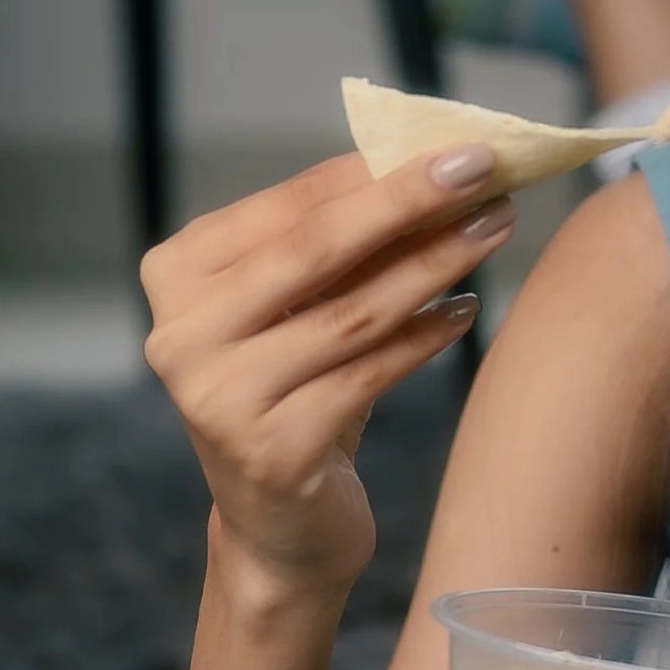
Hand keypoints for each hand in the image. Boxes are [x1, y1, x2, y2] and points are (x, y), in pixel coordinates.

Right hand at [140, 142, 516, 601]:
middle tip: (485, 172)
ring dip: (434, 263)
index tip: (454, 144)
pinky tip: (467, 312)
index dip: (375, 171)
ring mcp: (219, 397)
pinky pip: (371, 374)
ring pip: (353, 312)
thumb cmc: (298, 391)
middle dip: (410, 203)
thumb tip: (429, 155)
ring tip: (493, 230)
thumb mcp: (300, 308)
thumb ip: (336, 240)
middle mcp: (180, 334)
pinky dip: (427, 338)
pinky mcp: (271, 451)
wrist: (278, 525)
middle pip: (316, 250)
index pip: (290, 207)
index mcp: (176, 275)